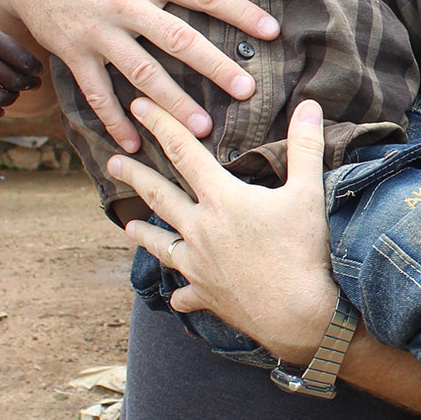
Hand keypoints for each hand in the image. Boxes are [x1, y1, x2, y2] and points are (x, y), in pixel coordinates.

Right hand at [0, 0, 279, 153]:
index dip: (239, 11)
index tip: (272, 32)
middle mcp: (125, 3)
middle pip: (177, 38)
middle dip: (214, 67)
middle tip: (247, 91)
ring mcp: (98, 32)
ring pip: (140, 72)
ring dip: (171, 103)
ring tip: (201, 130)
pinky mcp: (74, 53)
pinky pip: (95, 93)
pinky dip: (113, 121)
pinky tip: (135, 144)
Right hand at [0, 0, 41, 121]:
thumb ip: (7, 47)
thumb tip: (34, 73)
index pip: (25, 60)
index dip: (35, 70)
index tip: (36, 72)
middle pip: (15, 81)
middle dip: (28, 85)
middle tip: (30, 84)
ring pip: (0, 98)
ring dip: (11, 98)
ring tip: (11, 93)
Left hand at [109, 97, 342, 362]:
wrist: (297, 315)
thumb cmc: (304, 252)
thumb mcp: (308, 193)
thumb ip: (305, 147)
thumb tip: (308, 104)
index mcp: (222, 200)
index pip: (185, 152)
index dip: (161, 125)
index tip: (140, 107)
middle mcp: (201, 230)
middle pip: (160, 196)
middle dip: (135, 176)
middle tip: (112, 163)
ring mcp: (199, 266)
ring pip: (161, 245)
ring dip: (143, 233)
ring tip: (128, 226)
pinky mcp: (206, 295)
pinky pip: (184, 294)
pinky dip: (179, 293)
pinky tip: (175, 295)